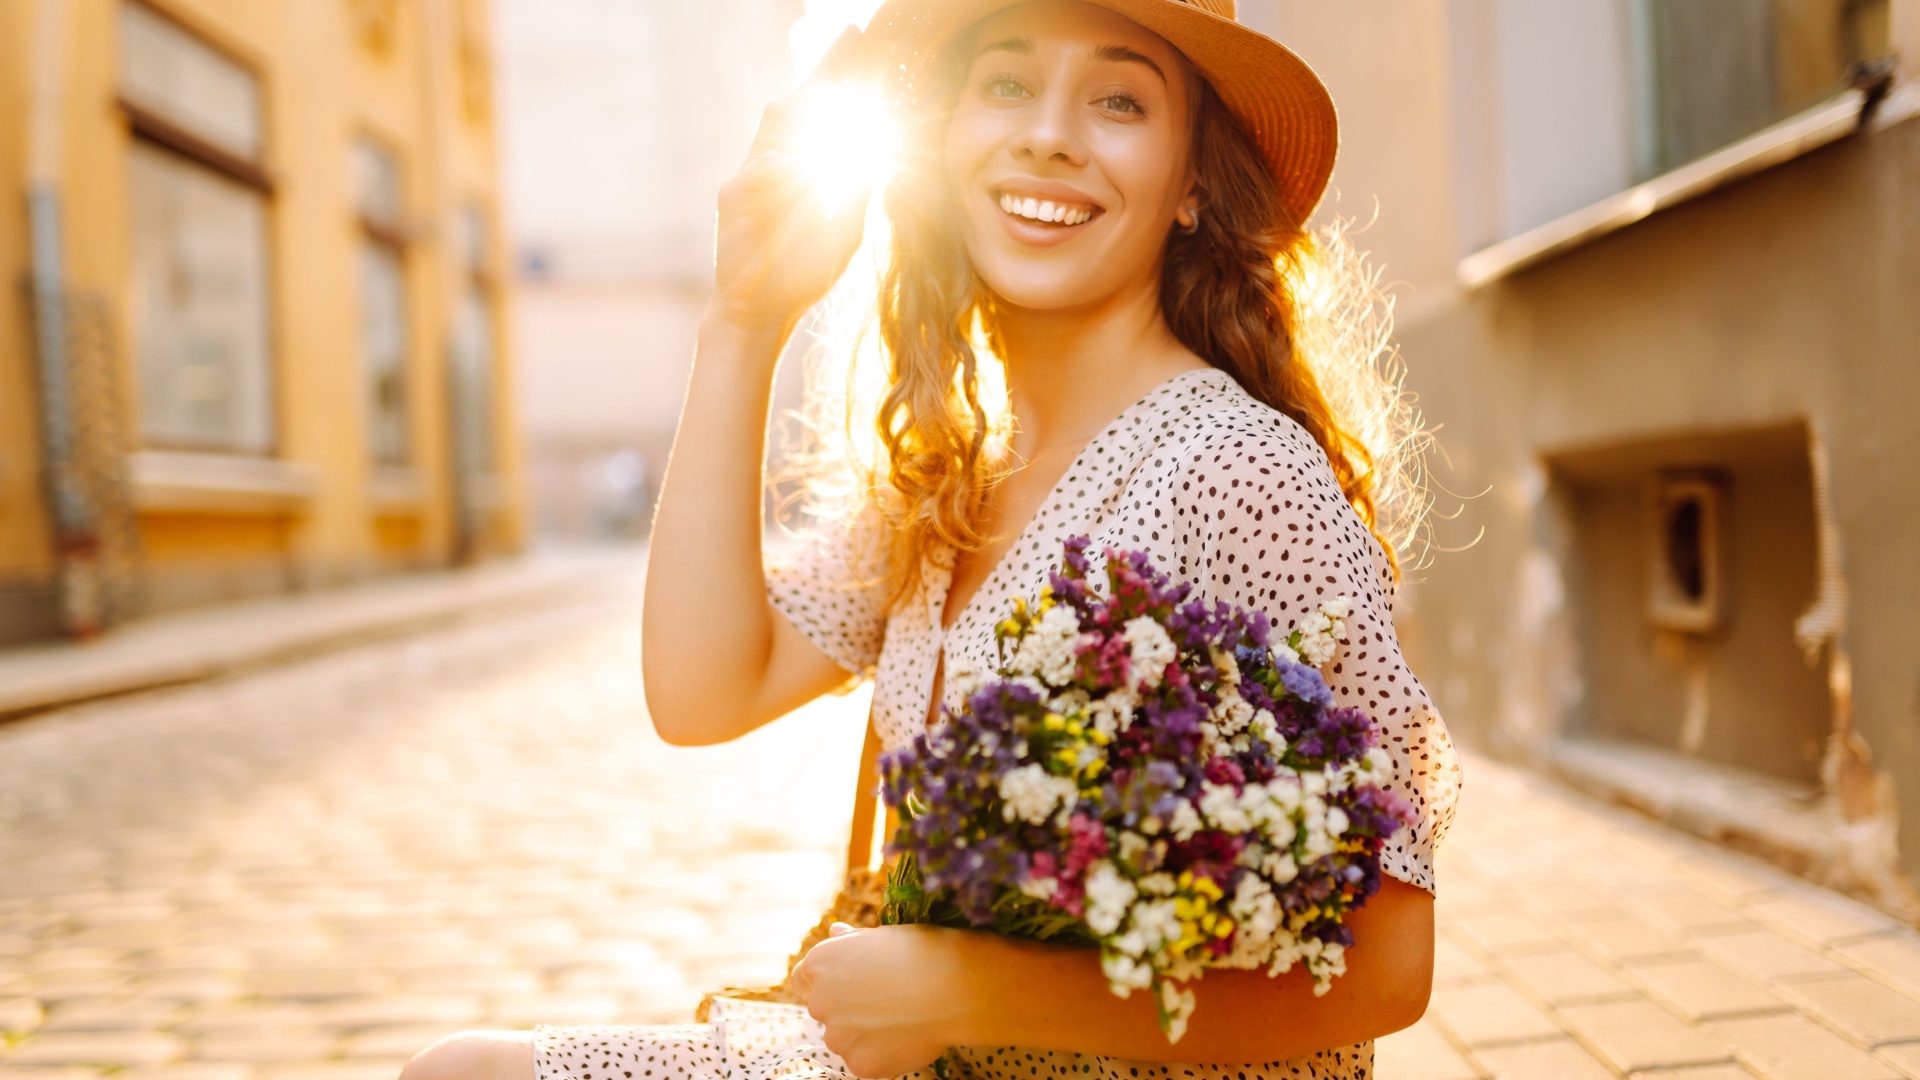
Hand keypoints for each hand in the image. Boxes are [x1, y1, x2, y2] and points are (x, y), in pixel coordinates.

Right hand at [710, 27, 874, 343]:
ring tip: (840, 82)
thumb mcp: (846, 228)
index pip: (818, 113)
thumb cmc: (802, 272)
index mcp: (797, 166)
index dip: (838, 77)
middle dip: (824, 71)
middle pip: (796, 105)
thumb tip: (884, 152)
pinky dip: (787, 166)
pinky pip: (761, 172)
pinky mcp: (732, 200)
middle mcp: (770, 161)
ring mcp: (747, 177)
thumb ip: (860, 190)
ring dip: (810, 107)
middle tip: (852, 36)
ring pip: (777, 129)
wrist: (762, 313)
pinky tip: (807, 163)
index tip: (861, 40)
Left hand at [788, 923, 977, 1078]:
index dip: (827, 983)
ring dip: (864, 1034)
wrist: (954, 986)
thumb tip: (835, 932)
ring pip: (845, 1040)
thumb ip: (850, 942)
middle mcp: (821, 1002)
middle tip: (887, 1002)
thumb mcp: (881, 936)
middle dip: (848, 1010)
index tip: (850, 985)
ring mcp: (839, 1038)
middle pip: (825, 1012)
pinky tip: (909, 1036)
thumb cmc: (921, 951)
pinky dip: (883, 1054)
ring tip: (903, 1018)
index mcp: (820, 965)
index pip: (802, 980)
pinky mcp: (860, 1065)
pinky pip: (866, 1061)